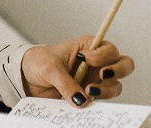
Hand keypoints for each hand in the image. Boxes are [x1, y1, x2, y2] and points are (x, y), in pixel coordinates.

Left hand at [20, 36, 134, 106]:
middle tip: (102, 75)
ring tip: (88, 91)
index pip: (109, 49)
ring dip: (106, 90)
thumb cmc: (38, 62)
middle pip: (124, 65)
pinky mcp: (88, 96)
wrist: (26, 78)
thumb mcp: (49, 68)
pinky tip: (83, 102)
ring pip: (115, 86)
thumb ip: (65, 83)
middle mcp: (96, 64)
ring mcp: (94, 81)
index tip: (86, 59)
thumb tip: (81, 100)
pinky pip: (100, 101)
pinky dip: (96, 103)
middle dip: (118, 70)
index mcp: (89, 47)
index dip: (102, 55)